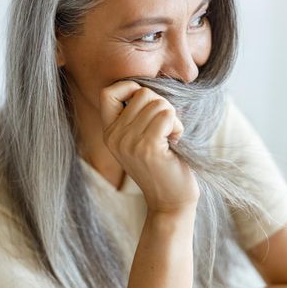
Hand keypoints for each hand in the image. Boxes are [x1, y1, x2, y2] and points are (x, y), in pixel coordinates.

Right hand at [99, 80, 199, 212]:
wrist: (170, 202)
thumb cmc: (162, 165)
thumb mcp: (139, 139)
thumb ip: (136, 115)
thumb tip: (147, 85)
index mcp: (109, 132)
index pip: (108, 92)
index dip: (129, 87)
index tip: (146, 104)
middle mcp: (114, 137)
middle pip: (143, 93)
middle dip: (162, 105)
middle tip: (164, 130)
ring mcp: (129, 143)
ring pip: (158, 103)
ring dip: (172, 118)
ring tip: (169, 139)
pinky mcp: (148, 148)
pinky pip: (168, 116)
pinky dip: (178, 126)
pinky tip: (174, 143)